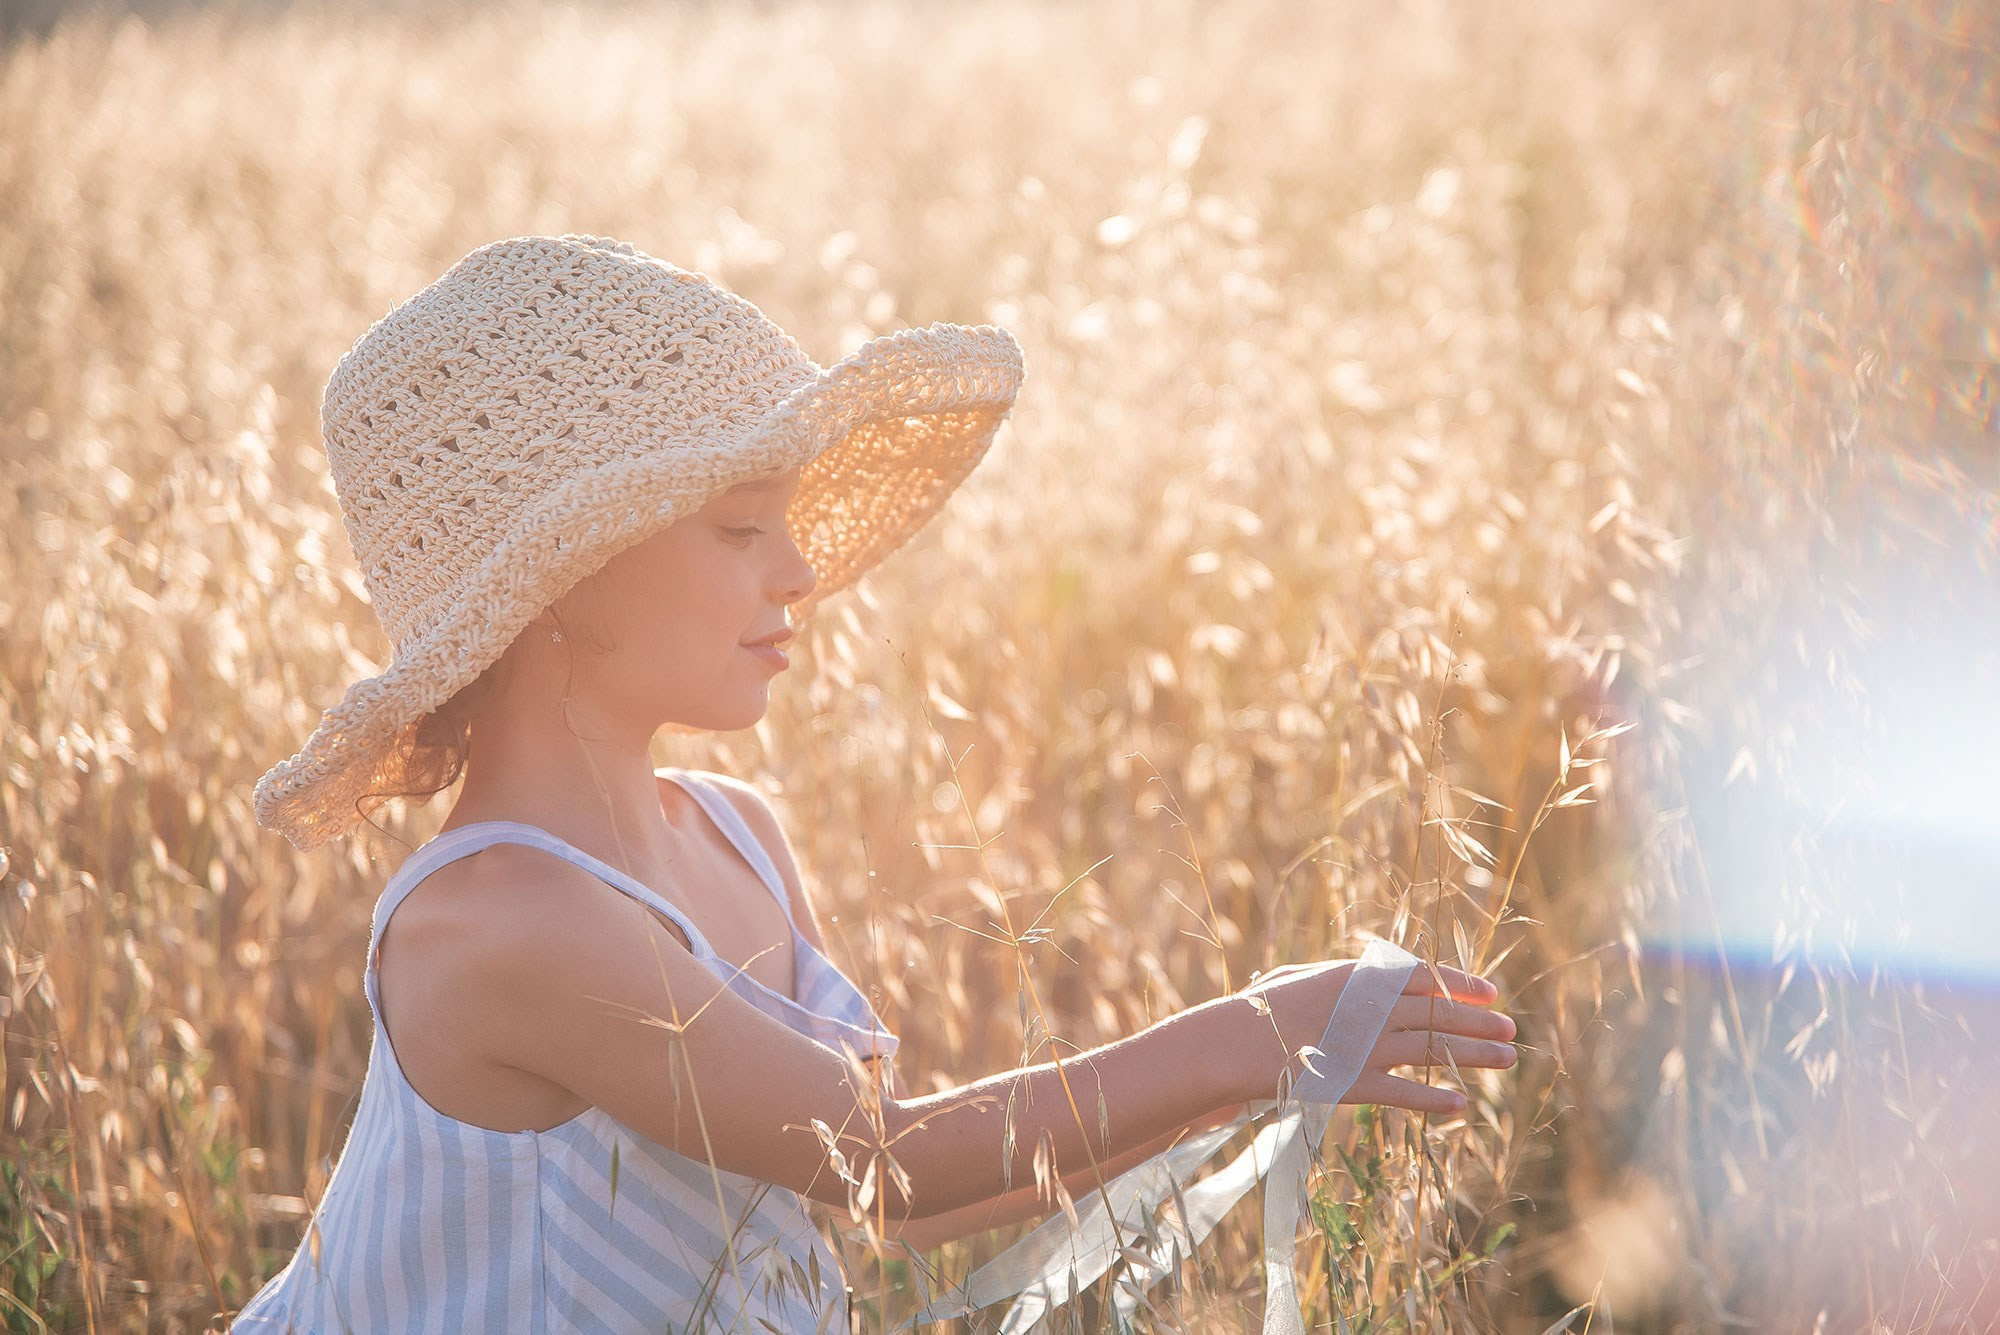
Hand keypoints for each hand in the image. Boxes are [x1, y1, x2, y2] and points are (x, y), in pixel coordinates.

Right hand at [1238, 958, 1515, 1114]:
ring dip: (1475, 1055)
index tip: (1490, 992)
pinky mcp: (1358, 1083)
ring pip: (1436, 1050)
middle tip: (1512, 1028)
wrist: (1236, 1041)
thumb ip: (1334, 978)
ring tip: (1507, 1060)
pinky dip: (1435, 1100)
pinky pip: (1406, 1093)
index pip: (1425, 977)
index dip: (1461, 985)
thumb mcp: (1298, 977)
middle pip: (1441, 1014)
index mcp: (1360, 978)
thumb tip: (1357, 975)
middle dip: (1479, 1022)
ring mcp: (1369, 1047)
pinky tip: (1461, 1105)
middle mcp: (1374, 1010)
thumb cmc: (1259, 1007)